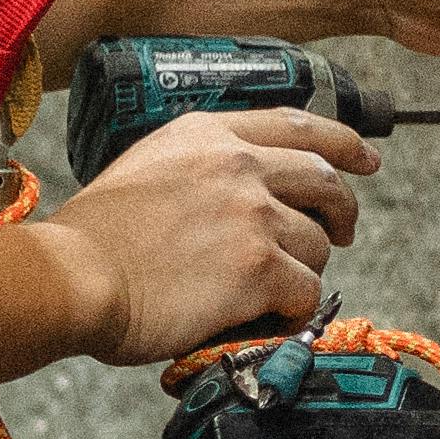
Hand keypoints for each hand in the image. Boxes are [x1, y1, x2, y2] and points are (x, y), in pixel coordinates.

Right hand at [44, 109, 379, 365]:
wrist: (73, 275)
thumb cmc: (92, 238)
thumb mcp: (145, 168)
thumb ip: (197, 171)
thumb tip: (234, 198)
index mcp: (207, 134)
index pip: (296, 123)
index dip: (342, 142)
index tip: (366, 156)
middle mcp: (238, 163)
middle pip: (325, 178)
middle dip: (343, 208)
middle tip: (342, 232)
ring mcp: (252, 213)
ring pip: (317, 242)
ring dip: (305, 268)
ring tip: (273, 290)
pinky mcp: (259, 266)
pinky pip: (306, 289)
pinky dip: (293, 308)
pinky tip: (267, 315)